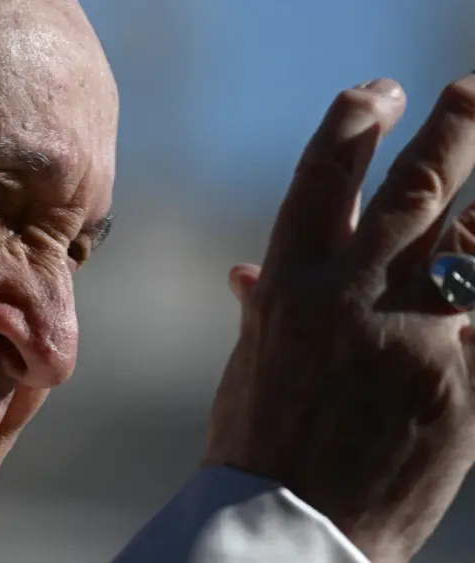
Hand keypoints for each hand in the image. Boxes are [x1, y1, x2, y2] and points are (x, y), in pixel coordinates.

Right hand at [205, 75, 474, 561]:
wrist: (290, 526)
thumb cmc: (256, 442)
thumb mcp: (248, 362)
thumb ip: (264, 307)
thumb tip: (243, 271)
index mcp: (288, 287)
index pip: (322, 173)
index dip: (353, 119)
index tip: (376, 92)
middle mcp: (350, 298)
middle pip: (418, 186)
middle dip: (454, 129)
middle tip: (472, 91)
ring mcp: (413, 339)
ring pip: (470, 245)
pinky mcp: (461, 385)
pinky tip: (469, 292)